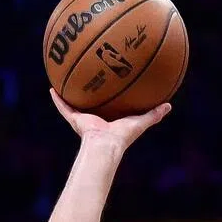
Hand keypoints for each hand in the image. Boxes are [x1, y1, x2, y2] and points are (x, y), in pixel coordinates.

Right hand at [50, 89, 170, 150]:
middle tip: (88, 76)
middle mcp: (95, 119)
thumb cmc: (123, 137)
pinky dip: (58, 100)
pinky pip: (64, 108)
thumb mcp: (140, 122)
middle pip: (92, 103)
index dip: (110, 97)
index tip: (110, 85)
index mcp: (109, 120)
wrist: (106, 145)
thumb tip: (169, 105)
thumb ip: (154, 114)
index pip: (109, 107)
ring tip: (65, 78)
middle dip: (89, 93)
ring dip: (70, 93)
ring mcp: (84, 120)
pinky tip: (52, 88)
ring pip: (75, 104)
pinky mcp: (75, 120)